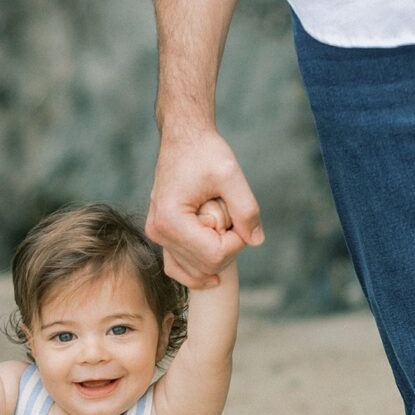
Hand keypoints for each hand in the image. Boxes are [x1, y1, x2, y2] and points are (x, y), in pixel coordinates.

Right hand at [146, 128, 262, 287]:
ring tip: (222, 228)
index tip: (240, 218)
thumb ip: (246, 209)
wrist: (183, 139)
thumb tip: (256, 241)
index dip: (236, 242)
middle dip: (227, 249)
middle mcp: (159, 233)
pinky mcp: (161, 236)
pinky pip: (177, 267)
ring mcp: (158, 236)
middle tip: (232, 219)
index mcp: (171, 220)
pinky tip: (214, 275)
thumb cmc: (204, 152)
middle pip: (204, 266)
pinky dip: (197, 272)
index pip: (213, 255)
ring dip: (215, 257)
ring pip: (192, 272)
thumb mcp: (231, 174)